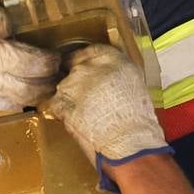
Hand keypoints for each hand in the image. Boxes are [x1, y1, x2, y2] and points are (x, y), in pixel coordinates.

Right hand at [0, 0, 60, 110]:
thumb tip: (9, 28)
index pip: (25, 64)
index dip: (47, 62)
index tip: (57, 55)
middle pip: (27, 90)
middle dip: (49, 82)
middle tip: (60, 71)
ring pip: (20, 102)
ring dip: (39, 93)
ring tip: (50, 80)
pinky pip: (8, 107)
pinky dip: (23, 99)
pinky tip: (31, 87)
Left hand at [47, 44, 170, 173]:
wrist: (129, 142)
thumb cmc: (138, 121)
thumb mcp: (134, 85)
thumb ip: (116, 75)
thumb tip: (107, 79)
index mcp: (112, 59)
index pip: (90, 51)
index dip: (85, 61)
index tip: (84, 67)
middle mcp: (90, 67)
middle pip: (75, 69)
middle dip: (79, 83)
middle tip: (90, 99)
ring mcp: (73, 84)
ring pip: (64, 88)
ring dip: (70, 99)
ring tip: (86, 115)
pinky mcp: (61, 103)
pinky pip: (55, 105)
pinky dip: (62, 113)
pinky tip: (77, 122)